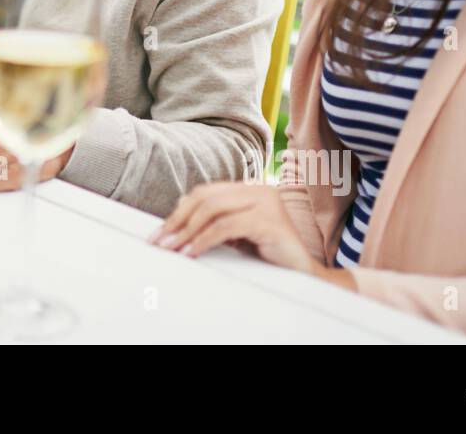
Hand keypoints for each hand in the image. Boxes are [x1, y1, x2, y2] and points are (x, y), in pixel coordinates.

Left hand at [150, 181, 355, 290]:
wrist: (305, 275)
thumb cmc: (270, 255)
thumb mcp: (238, 236)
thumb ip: (215, 223)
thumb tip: (178, 217)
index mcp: (250, 189)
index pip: (206, 192)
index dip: (180, 211)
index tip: (161, 231)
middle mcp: (258, 190)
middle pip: (205, 197)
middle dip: (178, 220)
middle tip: (160, 240)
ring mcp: (265, 203)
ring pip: (213, 210)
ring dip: (186, 231)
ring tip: (172, 248)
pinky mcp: (269, 221)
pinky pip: (226, 227)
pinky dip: (203, 240)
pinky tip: (192, 251)